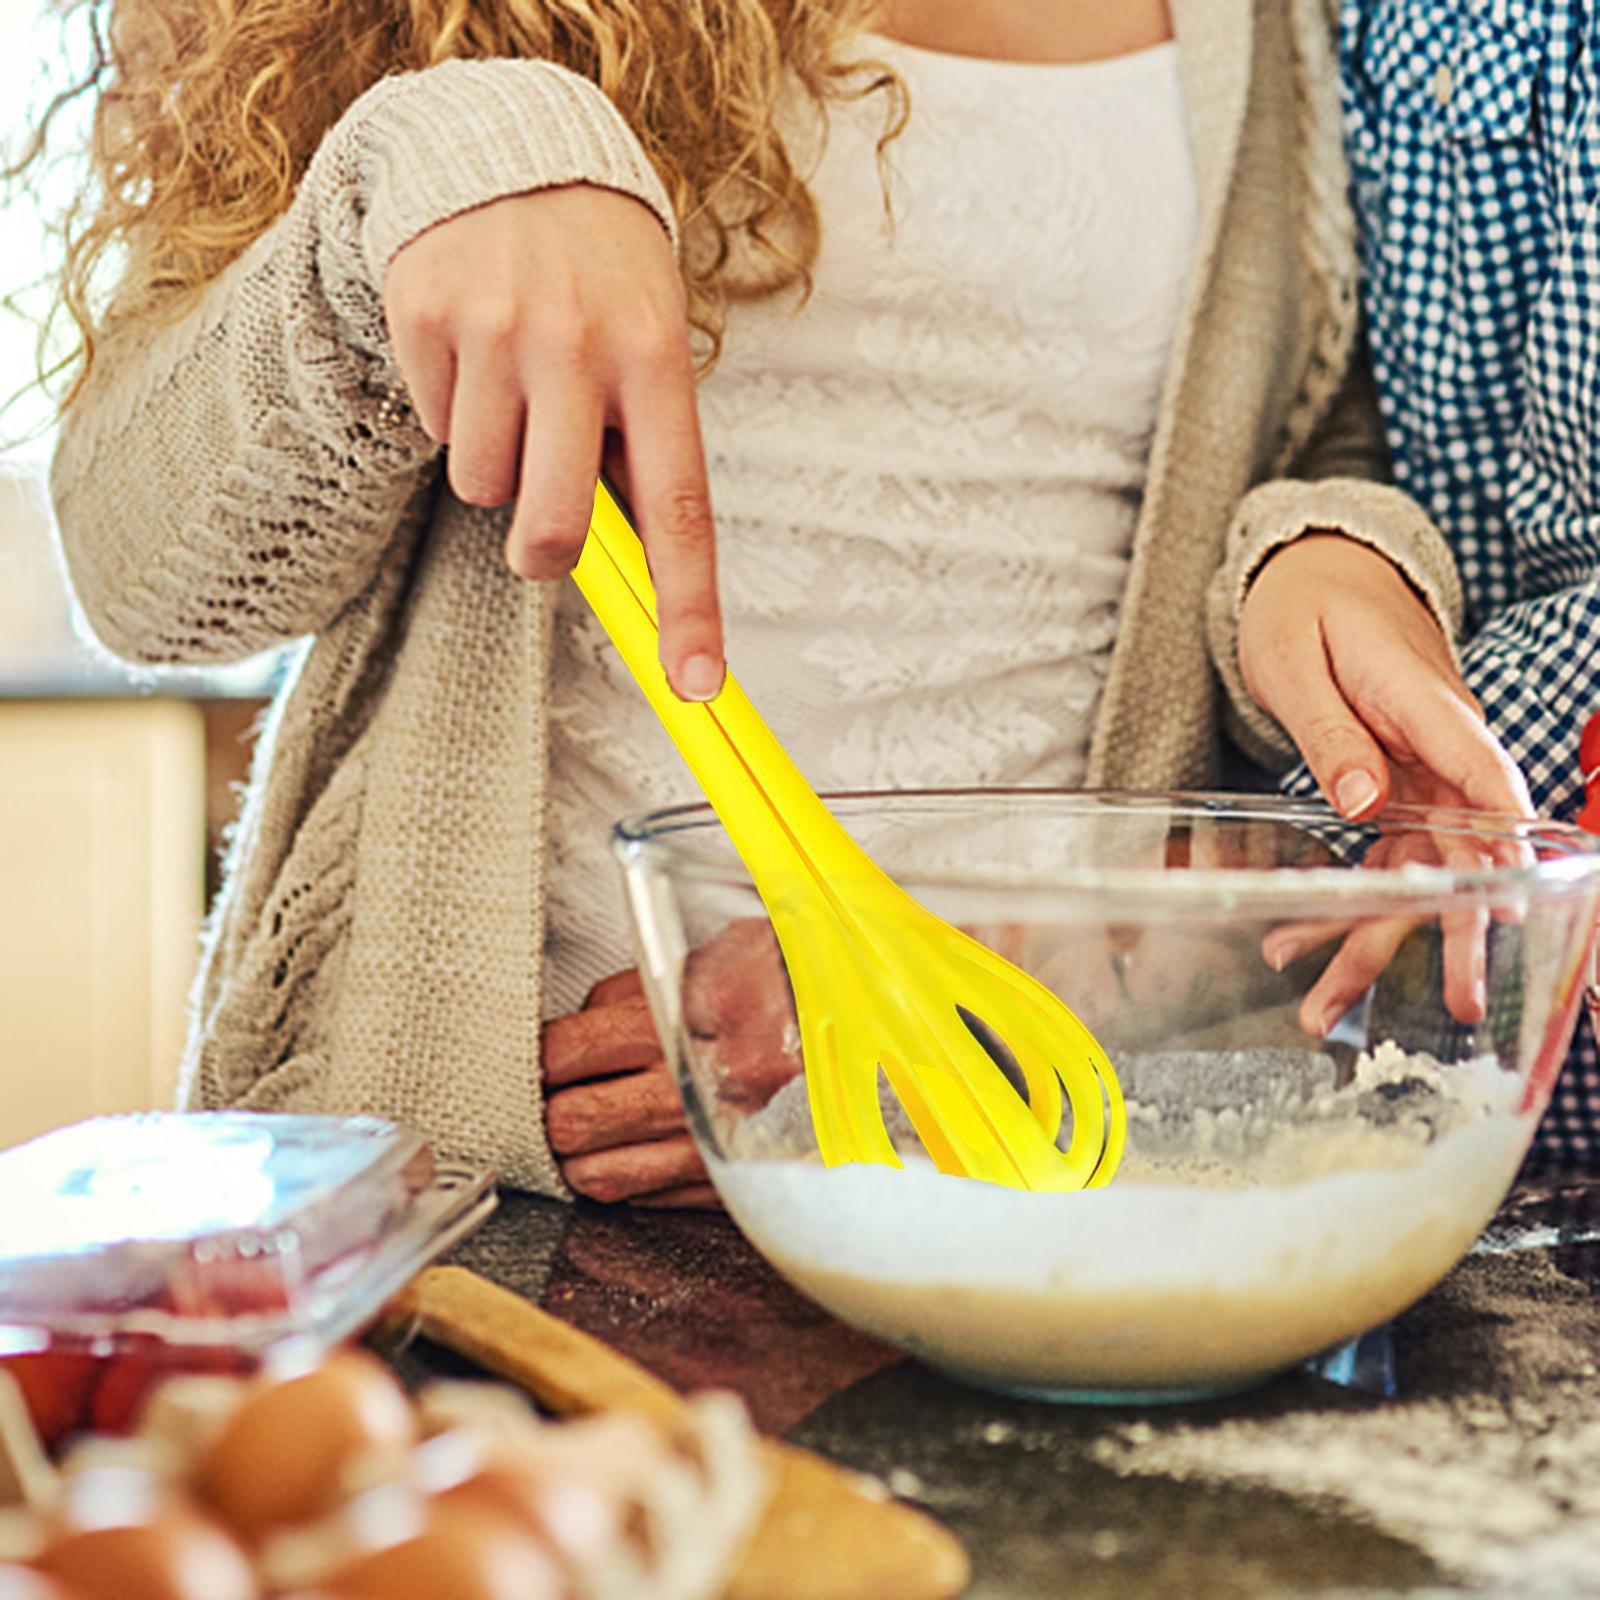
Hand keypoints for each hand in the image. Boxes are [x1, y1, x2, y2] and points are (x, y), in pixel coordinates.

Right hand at [383, 184, 724, 701]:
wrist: (514, 148)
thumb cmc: (603, 278)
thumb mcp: (650, 344)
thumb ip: (640, 449)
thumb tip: (632, 576)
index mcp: (656, 362)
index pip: (680, 509)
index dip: (690, 605)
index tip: (695, 684)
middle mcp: (579, 346)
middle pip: (550, 527)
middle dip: (539, 551)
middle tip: (541, 526)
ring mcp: (495, 328)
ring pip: (480, 485)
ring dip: (495, 462)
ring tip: (515, 387)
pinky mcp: (425, 313)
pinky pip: (433, 426)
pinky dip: (452, 408)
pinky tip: (475, 351)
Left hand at [541, 922, 799, 1205]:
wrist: (860, 1016)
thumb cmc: (776, 977)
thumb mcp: (695, 961)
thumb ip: (623, 997)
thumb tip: (563, 1037)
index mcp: (678, 1019)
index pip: (562, 1054)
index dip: (537, 1059)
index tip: (538, 1057)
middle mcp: (692, 1086)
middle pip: (570, 1123)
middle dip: (550, 1110)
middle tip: (554, 1095)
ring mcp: (712, 1140)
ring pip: (599, 1176)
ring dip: (580, 1155)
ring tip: (589, 1126)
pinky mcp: (730, 1178)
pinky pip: (648, 1199)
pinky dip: (627, 1178)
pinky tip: (637, 1146)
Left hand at [1241, 533, 1533, 1034]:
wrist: (1318, 571)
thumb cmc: (1307, 606)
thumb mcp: (1298, 661)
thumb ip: (1331, 733)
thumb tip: (1363, 801)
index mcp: (1428, 706)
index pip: (1483, 776)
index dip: (1502, 843)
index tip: (1510, 904)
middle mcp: (1438, 748)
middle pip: (1461, 847)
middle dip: (1456, 928)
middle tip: (1459, 1002)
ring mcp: (1420, 772)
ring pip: (1417, 867)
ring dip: (1378, 937)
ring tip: (1327, 1007)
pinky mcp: (1395, 786)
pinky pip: (1380, 853)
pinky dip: (1344, 898)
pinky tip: (1298, 944)